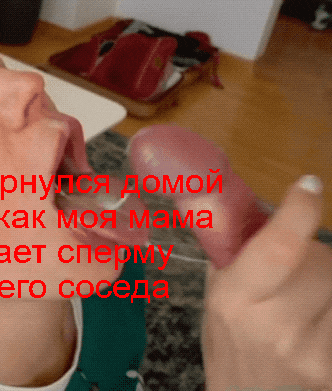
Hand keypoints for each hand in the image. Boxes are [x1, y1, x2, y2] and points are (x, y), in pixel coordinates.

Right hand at [202, 175, 331, 389]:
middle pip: (322, 261)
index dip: (299, 212)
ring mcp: (309, 350)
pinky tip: (314, 322)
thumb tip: (230, 201)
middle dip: (314, 254)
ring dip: (326, 280)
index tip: (308, 186)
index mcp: (234, 299)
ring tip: (302, 301)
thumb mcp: (215, 295)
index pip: (278, 247)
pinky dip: (331, 307)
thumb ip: (228, 250)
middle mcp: (272, 324)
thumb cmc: (227, 344)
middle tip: (294, 268)